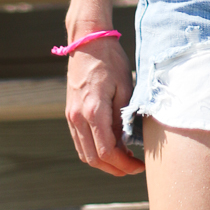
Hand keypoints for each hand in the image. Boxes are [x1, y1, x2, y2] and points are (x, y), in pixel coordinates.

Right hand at [65, 37, 145, 175]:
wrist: (88, 41)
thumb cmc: (111, 60)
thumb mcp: (124, 87)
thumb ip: (123, 117)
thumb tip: (127, 143)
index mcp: (93, 111)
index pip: (107, 152)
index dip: (124, 164)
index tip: (139, 166)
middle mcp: (78, 118)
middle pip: (94, 159)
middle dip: (115, 169)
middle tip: (133, 168)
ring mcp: (71, 116)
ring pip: (84, 154)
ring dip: (103, 163)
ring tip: (123, 161)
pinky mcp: (69, 113)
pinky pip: (79, 142)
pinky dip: (93, 151)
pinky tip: (109, 148)